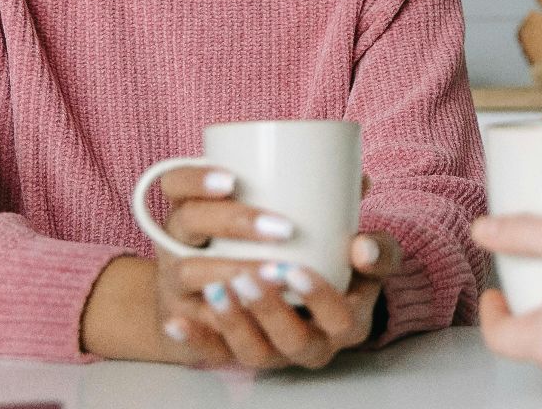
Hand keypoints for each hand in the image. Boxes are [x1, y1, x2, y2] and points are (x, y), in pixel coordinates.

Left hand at [148, 167, 396, 368]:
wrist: (302, 289)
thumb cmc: (339, 261)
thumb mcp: (364, 251)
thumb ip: (366, 219)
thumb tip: (362, 186)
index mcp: (348, 320)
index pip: (342, 320)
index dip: (319, 299)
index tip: (295, 267)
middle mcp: (313, 344)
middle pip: (293, 342)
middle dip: (269, 309)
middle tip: (250, 274)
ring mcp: (275, 352)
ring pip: (253, 352)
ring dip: (233, 322)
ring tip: (214, 288)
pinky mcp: (239, 352)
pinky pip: (215, 355)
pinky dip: (194, 338)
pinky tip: (176, 321)